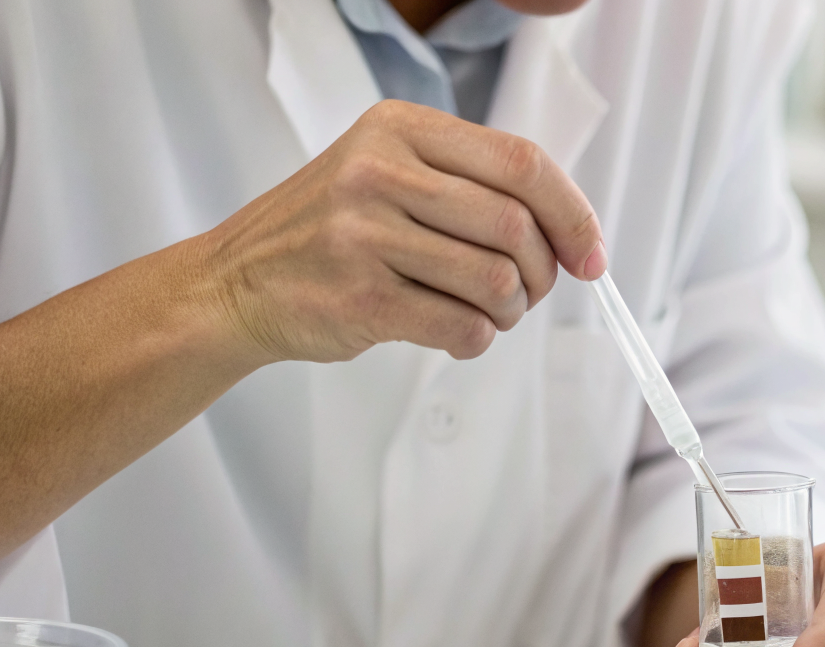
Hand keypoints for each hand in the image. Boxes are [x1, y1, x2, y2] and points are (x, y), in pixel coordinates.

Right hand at [200, 99, 604, 365]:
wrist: (235, 281)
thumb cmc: (331, 231)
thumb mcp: (390, 173)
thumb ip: (472, 186)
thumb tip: (572, 235)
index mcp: (400, 129)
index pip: (522, 163)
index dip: (572, 214)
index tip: (589, 256)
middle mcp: (380, 171)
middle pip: (516, 227)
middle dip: (541, 274)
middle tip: (526, 293)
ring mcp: (365, 235)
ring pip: (496, 282)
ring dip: (510, 312)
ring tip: (488, 313)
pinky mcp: (360, 298)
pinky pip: (462, 326)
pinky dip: (477, 340)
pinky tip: (457, 332)